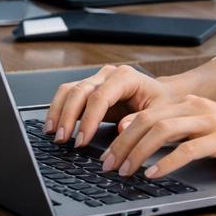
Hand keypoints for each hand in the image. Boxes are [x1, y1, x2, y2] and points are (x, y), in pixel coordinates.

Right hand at [44, 65, 177, 147]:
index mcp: (126, 77)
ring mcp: (97, 79)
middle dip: (69, 116)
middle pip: (80, 91)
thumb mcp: (159, 113)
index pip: (101, 96)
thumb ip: (140, 120)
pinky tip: (54, 126)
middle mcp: (108, 75)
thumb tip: (121, 128)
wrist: (162, 96)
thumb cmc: (161, 104)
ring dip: (59, 112)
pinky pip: (68, 95)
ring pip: (70, 90)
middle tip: (63, 139)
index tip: (82, 140)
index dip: (89, 119)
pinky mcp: (89, 89)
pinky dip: (58, 109)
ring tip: (54, 134)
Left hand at [99, 95, 215, 178]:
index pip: (146, 113)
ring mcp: (211, 121)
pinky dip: (166, 162)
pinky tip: (154, 174)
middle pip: (148, 120)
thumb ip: (181, 132)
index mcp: (190, 103)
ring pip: (163, 131)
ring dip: (138, 152)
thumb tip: (146, 147)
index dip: (122, 132)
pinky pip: (188, 148)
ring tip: (125, 171)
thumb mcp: (207, 128)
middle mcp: (197, 107)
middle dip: (122, 144)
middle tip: (108, 165)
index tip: (106, 152)